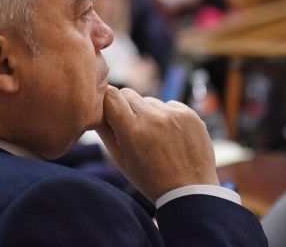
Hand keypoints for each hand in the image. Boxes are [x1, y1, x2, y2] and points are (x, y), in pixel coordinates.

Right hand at [96, 86, 218, 202]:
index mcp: (133, 130)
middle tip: (130, 128)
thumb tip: (95, 109)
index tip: (106, 109)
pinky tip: (170, 137)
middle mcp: (154, 118)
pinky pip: (169, 105)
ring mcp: (174, 114)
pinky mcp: (189, 114)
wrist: (191, 192)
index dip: (105, 100)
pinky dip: (166, 116)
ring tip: (154, 138)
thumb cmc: (151, 180)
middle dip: (124, 107)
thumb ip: (105, 132)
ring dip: (147, 113)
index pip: (110, 95)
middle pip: (128, 94)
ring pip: (149, 101)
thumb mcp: (120, 160)